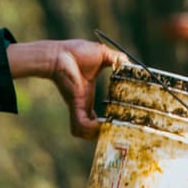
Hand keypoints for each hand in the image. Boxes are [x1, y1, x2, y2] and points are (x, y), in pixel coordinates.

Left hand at [8, 39, 122, 139]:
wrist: (60, 54)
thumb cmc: (76, 53)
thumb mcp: (102, 55)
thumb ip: (116, 59)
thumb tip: (127, 61)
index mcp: (88, 95)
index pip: (95, 117)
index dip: (105, 123)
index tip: (118, 121)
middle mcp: (83, 104)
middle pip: (90, 130)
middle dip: (102, 134)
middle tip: (116, 130)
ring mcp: (79, 105)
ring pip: (84, 132)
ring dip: (96, 134)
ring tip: (109, 129)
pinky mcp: (75, 104)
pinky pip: (82, 125)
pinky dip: (92, 129)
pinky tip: (102, 124)